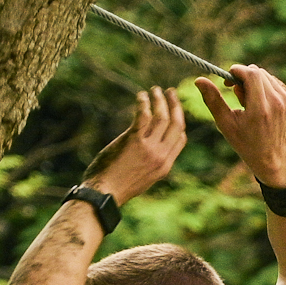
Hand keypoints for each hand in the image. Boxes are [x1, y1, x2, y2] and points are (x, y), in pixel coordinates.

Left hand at [82, 86, 186, 203]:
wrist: (104, 194)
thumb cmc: (118, 187)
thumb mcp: (143, 179)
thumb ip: (150, 164)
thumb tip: (147, 153)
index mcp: (165, 166)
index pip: (181, 139)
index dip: (179, 122)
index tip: (173, 110)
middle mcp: (161, 156)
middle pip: (176, 124)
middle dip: (175, 105)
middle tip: (170, 92)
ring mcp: (149, 149)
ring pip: (162, 117)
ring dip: (159, 100)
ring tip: (154, 90)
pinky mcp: (134, 141)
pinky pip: (144, 116)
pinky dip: (144, 103)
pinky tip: (140, 96)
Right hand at [197, 64, 285, 186]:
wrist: (271, 157)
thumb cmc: (245, 141)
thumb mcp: (226, 123)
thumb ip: (213, 100)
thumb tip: (198, 80)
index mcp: (260, 110)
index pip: (251, 74)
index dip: (237, 71)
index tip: (228, 80)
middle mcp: (277, 104)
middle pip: (258, 72)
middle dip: (244, 77)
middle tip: (235, 92)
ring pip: (266, 76)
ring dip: (254, 82)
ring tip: (248, 101)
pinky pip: (275, 83)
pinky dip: (265, 87)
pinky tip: (260, 102)